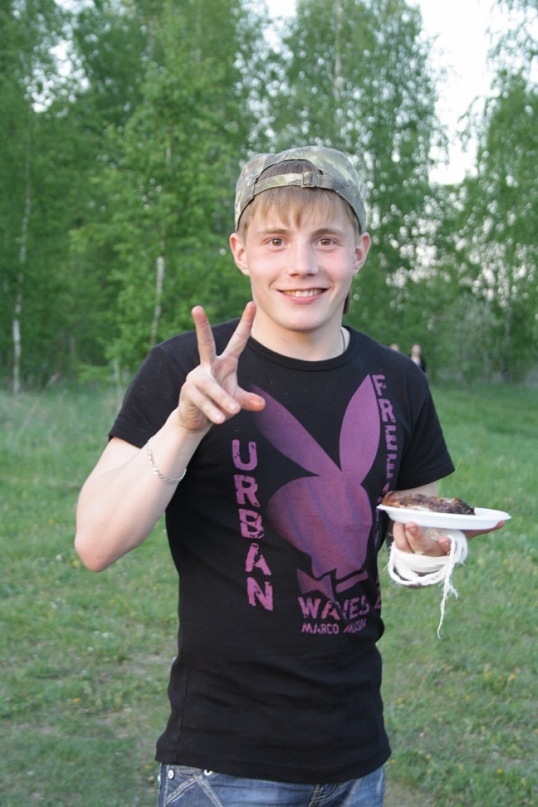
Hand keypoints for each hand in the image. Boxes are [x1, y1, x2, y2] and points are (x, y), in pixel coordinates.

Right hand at [177, 302, 265, 432]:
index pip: (238, 340)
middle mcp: (208, 365)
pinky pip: (203, 401)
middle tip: (196, 307)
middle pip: (205, 342)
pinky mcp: (188, 392)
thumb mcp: (236, 401)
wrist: (196, 420)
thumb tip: (261, 404)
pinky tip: (219, 419)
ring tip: (233, 411)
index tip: (251, 304)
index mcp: (224, 362)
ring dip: (223, 399)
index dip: (246, 323)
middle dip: (201, 325)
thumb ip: (248, 400)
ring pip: (211, 386)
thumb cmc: (219, 404)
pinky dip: (212, 410)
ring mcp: (196, 377)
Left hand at [393, 519, 505, 556]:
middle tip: (412, 523)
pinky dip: (397, 535)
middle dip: (418, 536)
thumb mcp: (461, 530)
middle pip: (425, 549)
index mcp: (448, 551)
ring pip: (409, 549)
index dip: (447, 546)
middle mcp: (432, 557)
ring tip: (405, 521)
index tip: (444, 539)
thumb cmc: (446, 533)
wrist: (424, 540)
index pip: (449, 552)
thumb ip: (478, 526)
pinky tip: (398, 525)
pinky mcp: (403, 556)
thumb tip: (501, 521)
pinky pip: (398, 547)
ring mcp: (416, 558)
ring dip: (405, 534)